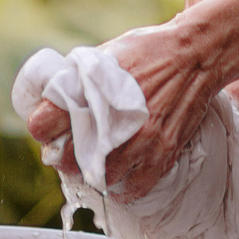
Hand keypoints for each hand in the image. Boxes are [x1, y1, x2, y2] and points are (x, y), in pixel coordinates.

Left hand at [24, 16, 237, 200]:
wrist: (196, 53)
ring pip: (99, 177)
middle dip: (64, 155)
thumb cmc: (149, 50)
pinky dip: (125, 189)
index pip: (43, 124)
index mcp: (91, 93)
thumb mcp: (105, 54)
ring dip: (94, 172)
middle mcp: (111, 121)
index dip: (42, 126)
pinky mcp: (163, 152)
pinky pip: (135, 187)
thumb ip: (79, 78)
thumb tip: (55, 96)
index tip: (48, 128)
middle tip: (70, 149)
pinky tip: (122, 178)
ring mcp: (138, 140)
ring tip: (97, 162)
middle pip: (67, 159)